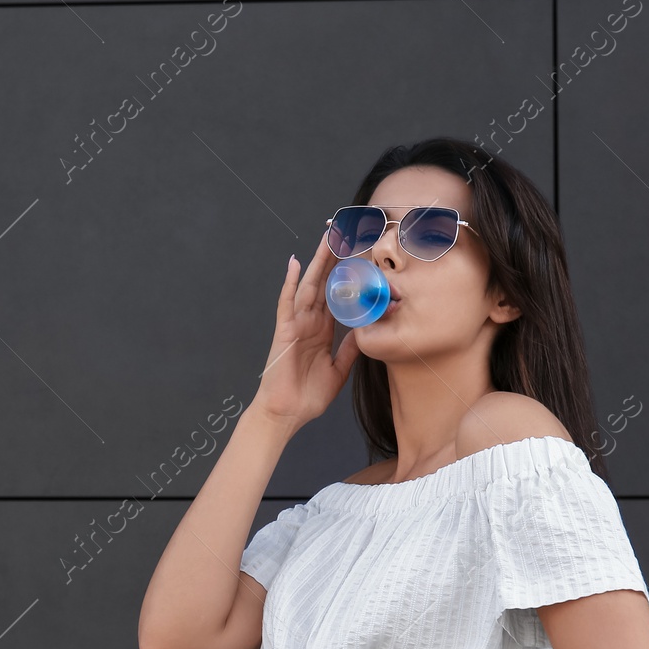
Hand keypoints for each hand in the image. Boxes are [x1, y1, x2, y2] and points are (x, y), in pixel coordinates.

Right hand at [250, 230, 360, 433]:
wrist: (286, 415)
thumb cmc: (308, 396)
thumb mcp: (339, 371)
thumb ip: (350, 350)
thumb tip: (364, 330)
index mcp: (322, 331)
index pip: (337, 295)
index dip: (347, 275)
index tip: (360, 254)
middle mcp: (309, 323)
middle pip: (323, 284)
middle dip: (334, 259)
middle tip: (345, 234)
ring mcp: (296, 325)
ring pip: (308, 287)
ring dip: (317, 263)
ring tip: (326, 239)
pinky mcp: (285, 332)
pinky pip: (287, 304)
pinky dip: (290, 284)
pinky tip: (294, 265)